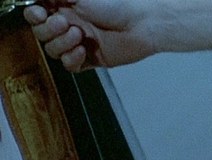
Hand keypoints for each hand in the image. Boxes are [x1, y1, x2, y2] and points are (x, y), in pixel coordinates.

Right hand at [23, 0, 155, 71]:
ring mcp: (79, 43)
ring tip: (78, 35)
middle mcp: (70, 24)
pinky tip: (81, 51)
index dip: (33, 15)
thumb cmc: (117, 4)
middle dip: (49, 29)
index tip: (39, 13)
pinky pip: (69, 66)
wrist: (143, 25)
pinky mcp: (90, 59)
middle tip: (66, 23)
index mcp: (65, 7)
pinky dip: (71, 59)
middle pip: (41, 33)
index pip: (36, 14)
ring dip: (60, 44)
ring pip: (53, 50)